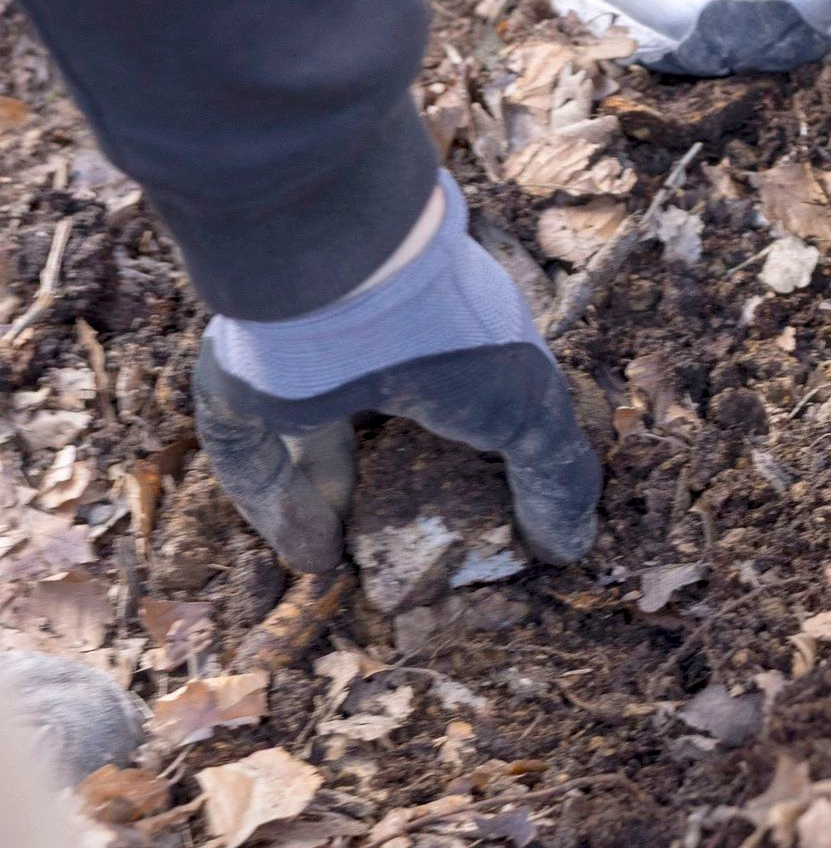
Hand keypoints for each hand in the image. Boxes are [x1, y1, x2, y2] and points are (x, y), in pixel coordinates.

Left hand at [190, 177, 599, 573]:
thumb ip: (553, 478)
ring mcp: (311, 366)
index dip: (480, 464)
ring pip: (318, 447)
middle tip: (416, 554)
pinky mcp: (246, 388)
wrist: (345, 285)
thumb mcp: (536, 413)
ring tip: (357, 562)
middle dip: (401, 494)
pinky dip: (280, 504)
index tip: (491, 523)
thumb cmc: (456, 339)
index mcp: (453, 340)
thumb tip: (568, 548)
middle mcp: (381, 349)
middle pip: (390, 432)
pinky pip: (255, 454)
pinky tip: (315, 551)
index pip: (468, 406)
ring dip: (336, 507)